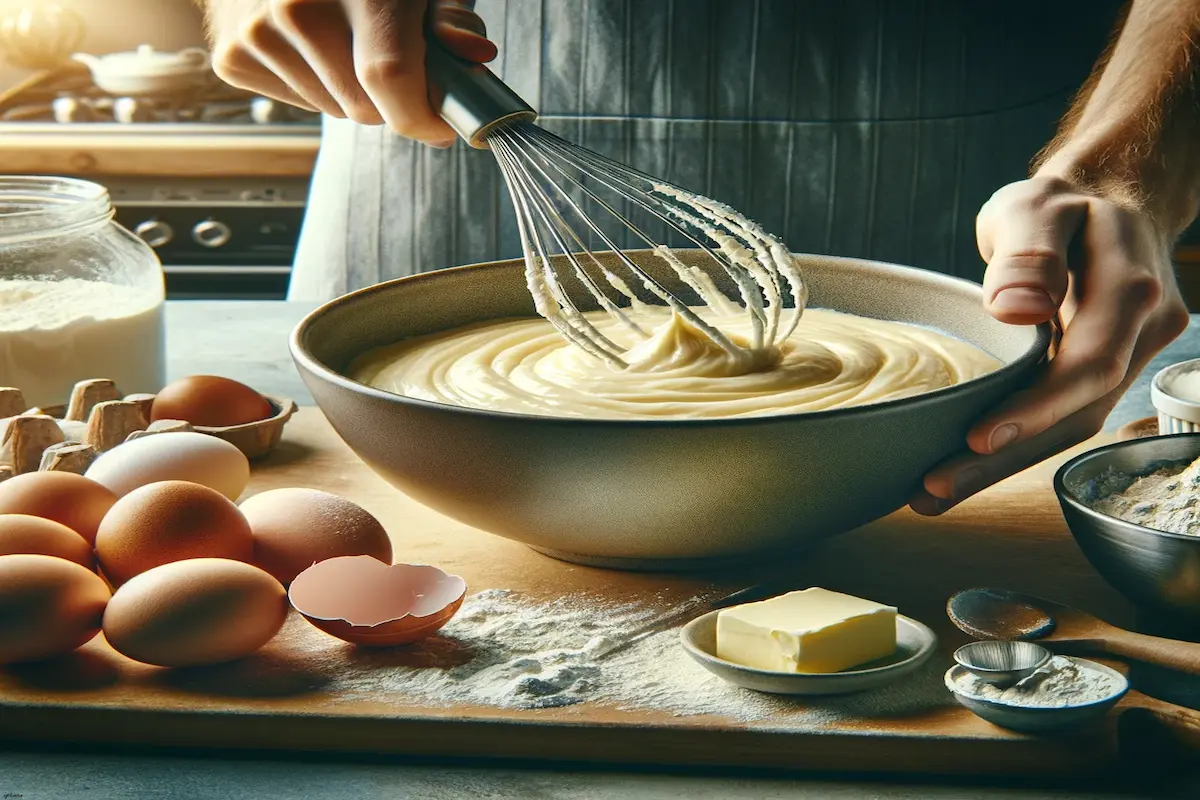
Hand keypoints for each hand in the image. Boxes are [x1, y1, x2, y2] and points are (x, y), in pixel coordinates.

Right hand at [203, 0, 496, 143]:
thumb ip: (450, 17)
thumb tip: (474, 55)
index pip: (390, 78)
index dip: (423, 115)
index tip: (442, 126)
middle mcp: (300, 7)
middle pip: (366, 108)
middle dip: (392, 102)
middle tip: (393, 64)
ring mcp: (259, 32)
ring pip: (335, 111)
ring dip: (352, 94)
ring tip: (344, 43)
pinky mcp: (233, 55)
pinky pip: (298, 105)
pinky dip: (314, 88)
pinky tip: (308, 47)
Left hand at [911, 174, 1189, 514]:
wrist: (1109, 203)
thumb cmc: (1063, 204)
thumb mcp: (1035, 206)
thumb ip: (1028, 250)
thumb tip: (1017, 307)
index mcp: (1130, 290)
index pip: (1088, 365)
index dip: (1036, 409)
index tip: (977, 437)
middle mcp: (1141, 333)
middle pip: (1078, 414)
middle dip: (1006, 458)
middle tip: (932, 490)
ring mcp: (1129, 356)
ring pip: (1072, 426)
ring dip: (1005, 465)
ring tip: (931, 494)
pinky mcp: (1106, 372)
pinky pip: (1065, 416)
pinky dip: (1016, 445)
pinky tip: (963, 468)